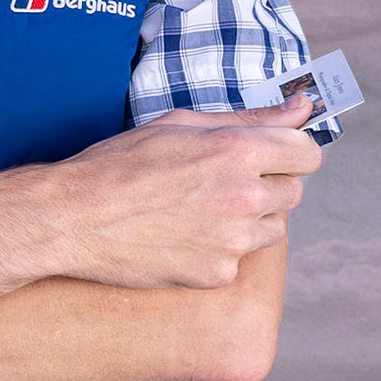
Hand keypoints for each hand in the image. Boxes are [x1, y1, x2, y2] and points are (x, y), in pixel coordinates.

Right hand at [49, 95, 323, 290]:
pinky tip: (181, 234)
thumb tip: (302, 107)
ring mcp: (233, 240)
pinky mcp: (218, 273)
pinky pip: (239, 258)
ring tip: (196, 208)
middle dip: (265, 184)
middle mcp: (244, 197)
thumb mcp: (178, 124)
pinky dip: (219, 247)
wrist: (73, 217)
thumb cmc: (118, 164)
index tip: (265, 154)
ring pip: (271, 228)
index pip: (307, 153)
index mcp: (237, 151)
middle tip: (215, 181)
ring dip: (247, 218)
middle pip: (293, 192)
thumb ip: (248, 118)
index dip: (286, 151)